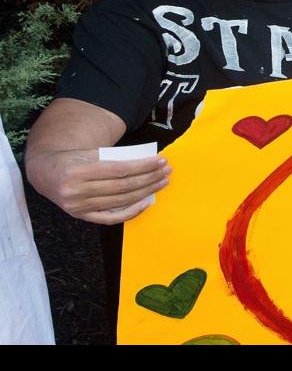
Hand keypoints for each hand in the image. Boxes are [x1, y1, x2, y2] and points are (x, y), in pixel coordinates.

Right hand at [29, 148, 170, 224]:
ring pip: (121, 201)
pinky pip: (112, 217)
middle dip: (149, 178)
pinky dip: (132, 211)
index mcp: (78, 171)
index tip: (160, 161)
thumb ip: (113, 158)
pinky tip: (147, 201)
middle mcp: (77, 191)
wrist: (45, 174)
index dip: (143, 166)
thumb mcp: (87, 153)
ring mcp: (79, 207)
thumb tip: (147, 163)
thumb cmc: (72, 160)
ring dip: (146, 192)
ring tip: (162, 182)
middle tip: (166, 171)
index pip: (119, 170)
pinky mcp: (83, 216)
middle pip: (123, 186)